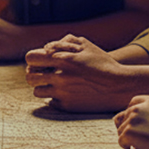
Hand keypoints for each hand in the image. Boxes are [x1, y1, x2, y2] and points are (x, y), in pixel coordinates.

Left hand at [25, 35, 148, 112]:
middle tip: (41, 73)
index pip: (31, 58)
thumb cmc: (102, 63)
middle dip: (33, 74)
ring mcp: (62, 93)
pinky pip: (50, 102)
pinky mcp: (67, 106)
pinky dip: (54, 97)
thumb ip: (64, 42)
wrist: (119, 86)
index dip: (33, 59)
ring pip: (37, 92)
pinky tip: (64, 92)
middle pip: (30, 77)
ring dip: (42, 87)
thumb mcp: (85, 45)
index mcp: (62, 59)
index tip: (38, 61)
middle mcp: (59, 77)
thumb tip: (47, 48)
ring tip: (52, 84)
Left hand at [114, 93, 148, 148]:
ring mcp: (132, 120)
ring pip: (121, 130)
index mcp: (148, 101)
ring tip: (139, 143)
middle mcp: (138, 108)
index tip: (137, 123)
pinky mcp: (128, 132)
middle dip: (131, 128)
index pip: (133, 102)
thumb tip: (134, 122)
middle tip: (141, 137)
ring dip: (128, 137)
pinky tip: (133, 148)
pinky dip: (125, 145)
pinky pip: (120, 140)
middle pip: (125, 118)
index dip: (132, 114)